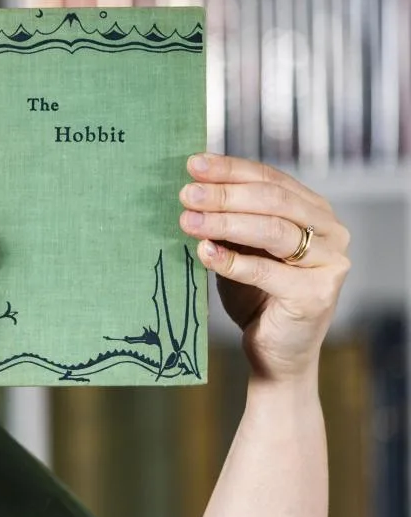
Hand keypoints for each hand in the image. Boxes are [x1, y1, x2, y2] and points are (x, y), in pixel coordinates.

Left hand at [178, 153, 350, 381]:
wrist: (276, 352)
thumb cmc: (256, 294)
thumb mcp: (241, 248)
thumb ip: (229, 219)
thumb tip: (191, 186)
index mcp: (313, 210)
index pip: (270, 179)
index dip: (230, 169)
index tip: (193, 164)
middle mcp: (330, 231)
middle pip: (272, 200)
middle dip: (224, 194)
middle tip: (186, 194)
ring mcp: (329, 262)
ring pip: (273, 230)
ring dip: (225, 223)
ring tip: (188, 221)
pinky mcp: (317, 294)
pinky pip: (267, 271)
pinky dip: (232, 261)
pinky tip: (204, 252)